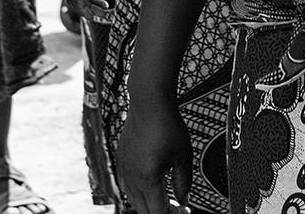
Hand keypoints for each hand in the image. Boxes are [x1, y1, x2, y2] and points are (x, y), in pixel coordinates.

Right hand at [117, 92, 192, 213]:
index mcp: (148, 178)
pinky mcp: (121, 160)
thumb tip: (183, 199)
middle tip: (175, 208)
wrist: (149, 102)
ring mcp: (124, 169)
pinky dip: (137, 192)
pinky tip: (148, 185)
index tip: (183, 211)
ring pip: (132, 199)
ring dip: (147, 204)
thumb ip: (184, 182)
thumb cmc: (167, 124)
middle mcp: (132, 177)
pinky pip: (126, 185)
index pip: (158, 211)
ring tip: (164, 198)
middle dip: (160, 212)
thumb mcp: (183, 156)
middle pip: (143, 210)